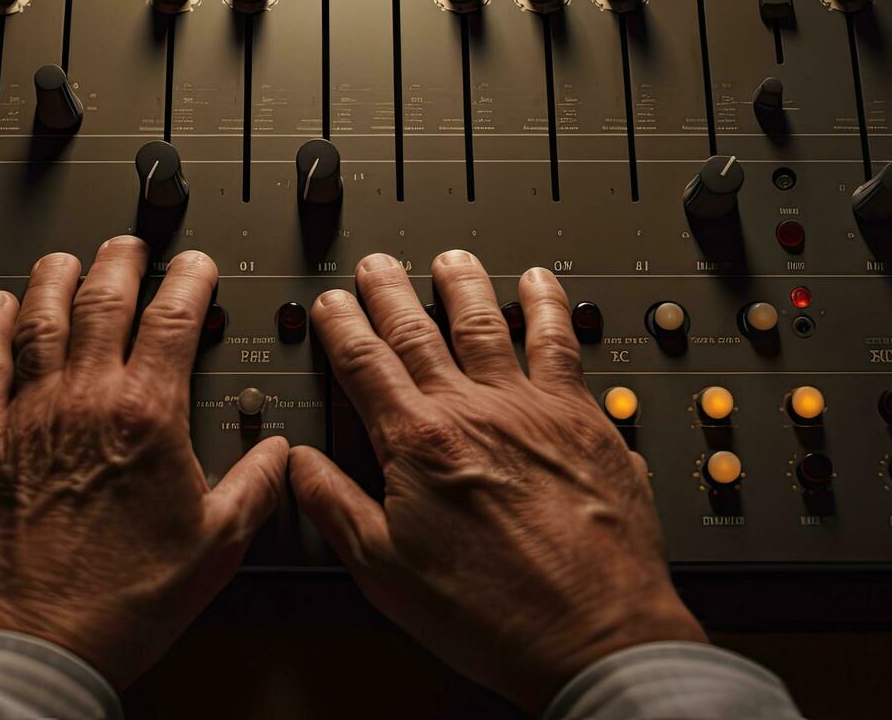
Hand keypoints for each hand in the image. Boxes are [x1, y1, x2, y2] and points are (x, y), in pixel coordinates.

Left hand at [0, 236, 288, 687]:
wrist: (47, 636)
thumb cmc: (128, 597)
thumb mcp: (219, 544)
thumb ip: (256, 486)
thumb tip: (278, 454)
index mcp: (148, 415)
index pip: (172, 318)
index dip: (188, 280)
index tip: (196, 266)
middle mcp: (86, 400)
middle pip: (102, 300)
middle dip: (122, 261)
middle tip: (131, 245)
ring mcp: (32, 414)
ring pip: (39, 318)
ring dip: (54, 278)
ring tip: (66, 259)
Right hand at [291, 252, 704, 711]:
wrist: (594, 633)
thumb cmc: (495, 612)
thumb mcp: (386, 571)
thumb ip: (337, 506)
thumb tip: (298, 464)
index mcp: (416, 443)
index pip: (364, 363)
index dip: (341, 326)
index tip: (331, 304)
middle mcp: (472, 410)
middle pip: (417, 331)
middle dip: (388, 292)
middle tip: (375, 265)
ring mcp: (531, 408)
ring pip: (485, 323)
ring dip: (460, 285)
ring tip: (448, 259)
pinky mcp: (582, 417)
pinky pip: (561, 342)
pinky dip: (548, 306)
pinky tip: (541, 284)